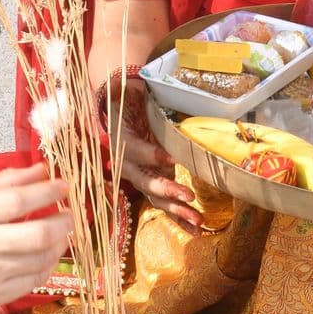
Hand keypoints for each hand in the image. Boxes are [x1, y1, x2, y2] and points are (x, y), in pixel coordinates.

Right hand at [0, 162, 72, 310]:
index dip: (47, 192)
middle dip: (63, 224)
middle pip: (37, 235)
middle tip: (71, 216)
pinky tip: (48, 256)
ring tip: (62, 235)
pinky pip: (33, 281)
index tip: (64, 186)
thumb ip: (6, 181)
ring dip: (59, 245)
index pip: (18, 201)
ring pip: (40, 260)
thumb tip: (43, 170)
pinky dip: (47, 266)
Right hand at [106, 72, 205, 229]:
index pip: (136, 151)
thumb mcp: (128, 94)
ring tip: (197, 220)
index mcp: (122, 142)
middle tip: (189, 196)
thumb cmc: (126, 103)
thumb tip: (147, 86)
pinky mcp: (150, 185)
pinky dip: (178, 217)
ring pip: (154, 198)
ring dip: (176, 210)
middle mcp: (127, 165)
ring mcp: (139, 177)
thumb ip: (135, 92)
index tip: (172, 158)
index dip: (152, 156)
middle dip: (167, 190)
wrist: (115, 115)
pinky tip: (195, 228)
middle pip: (145, 182)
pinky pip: (162, 204)